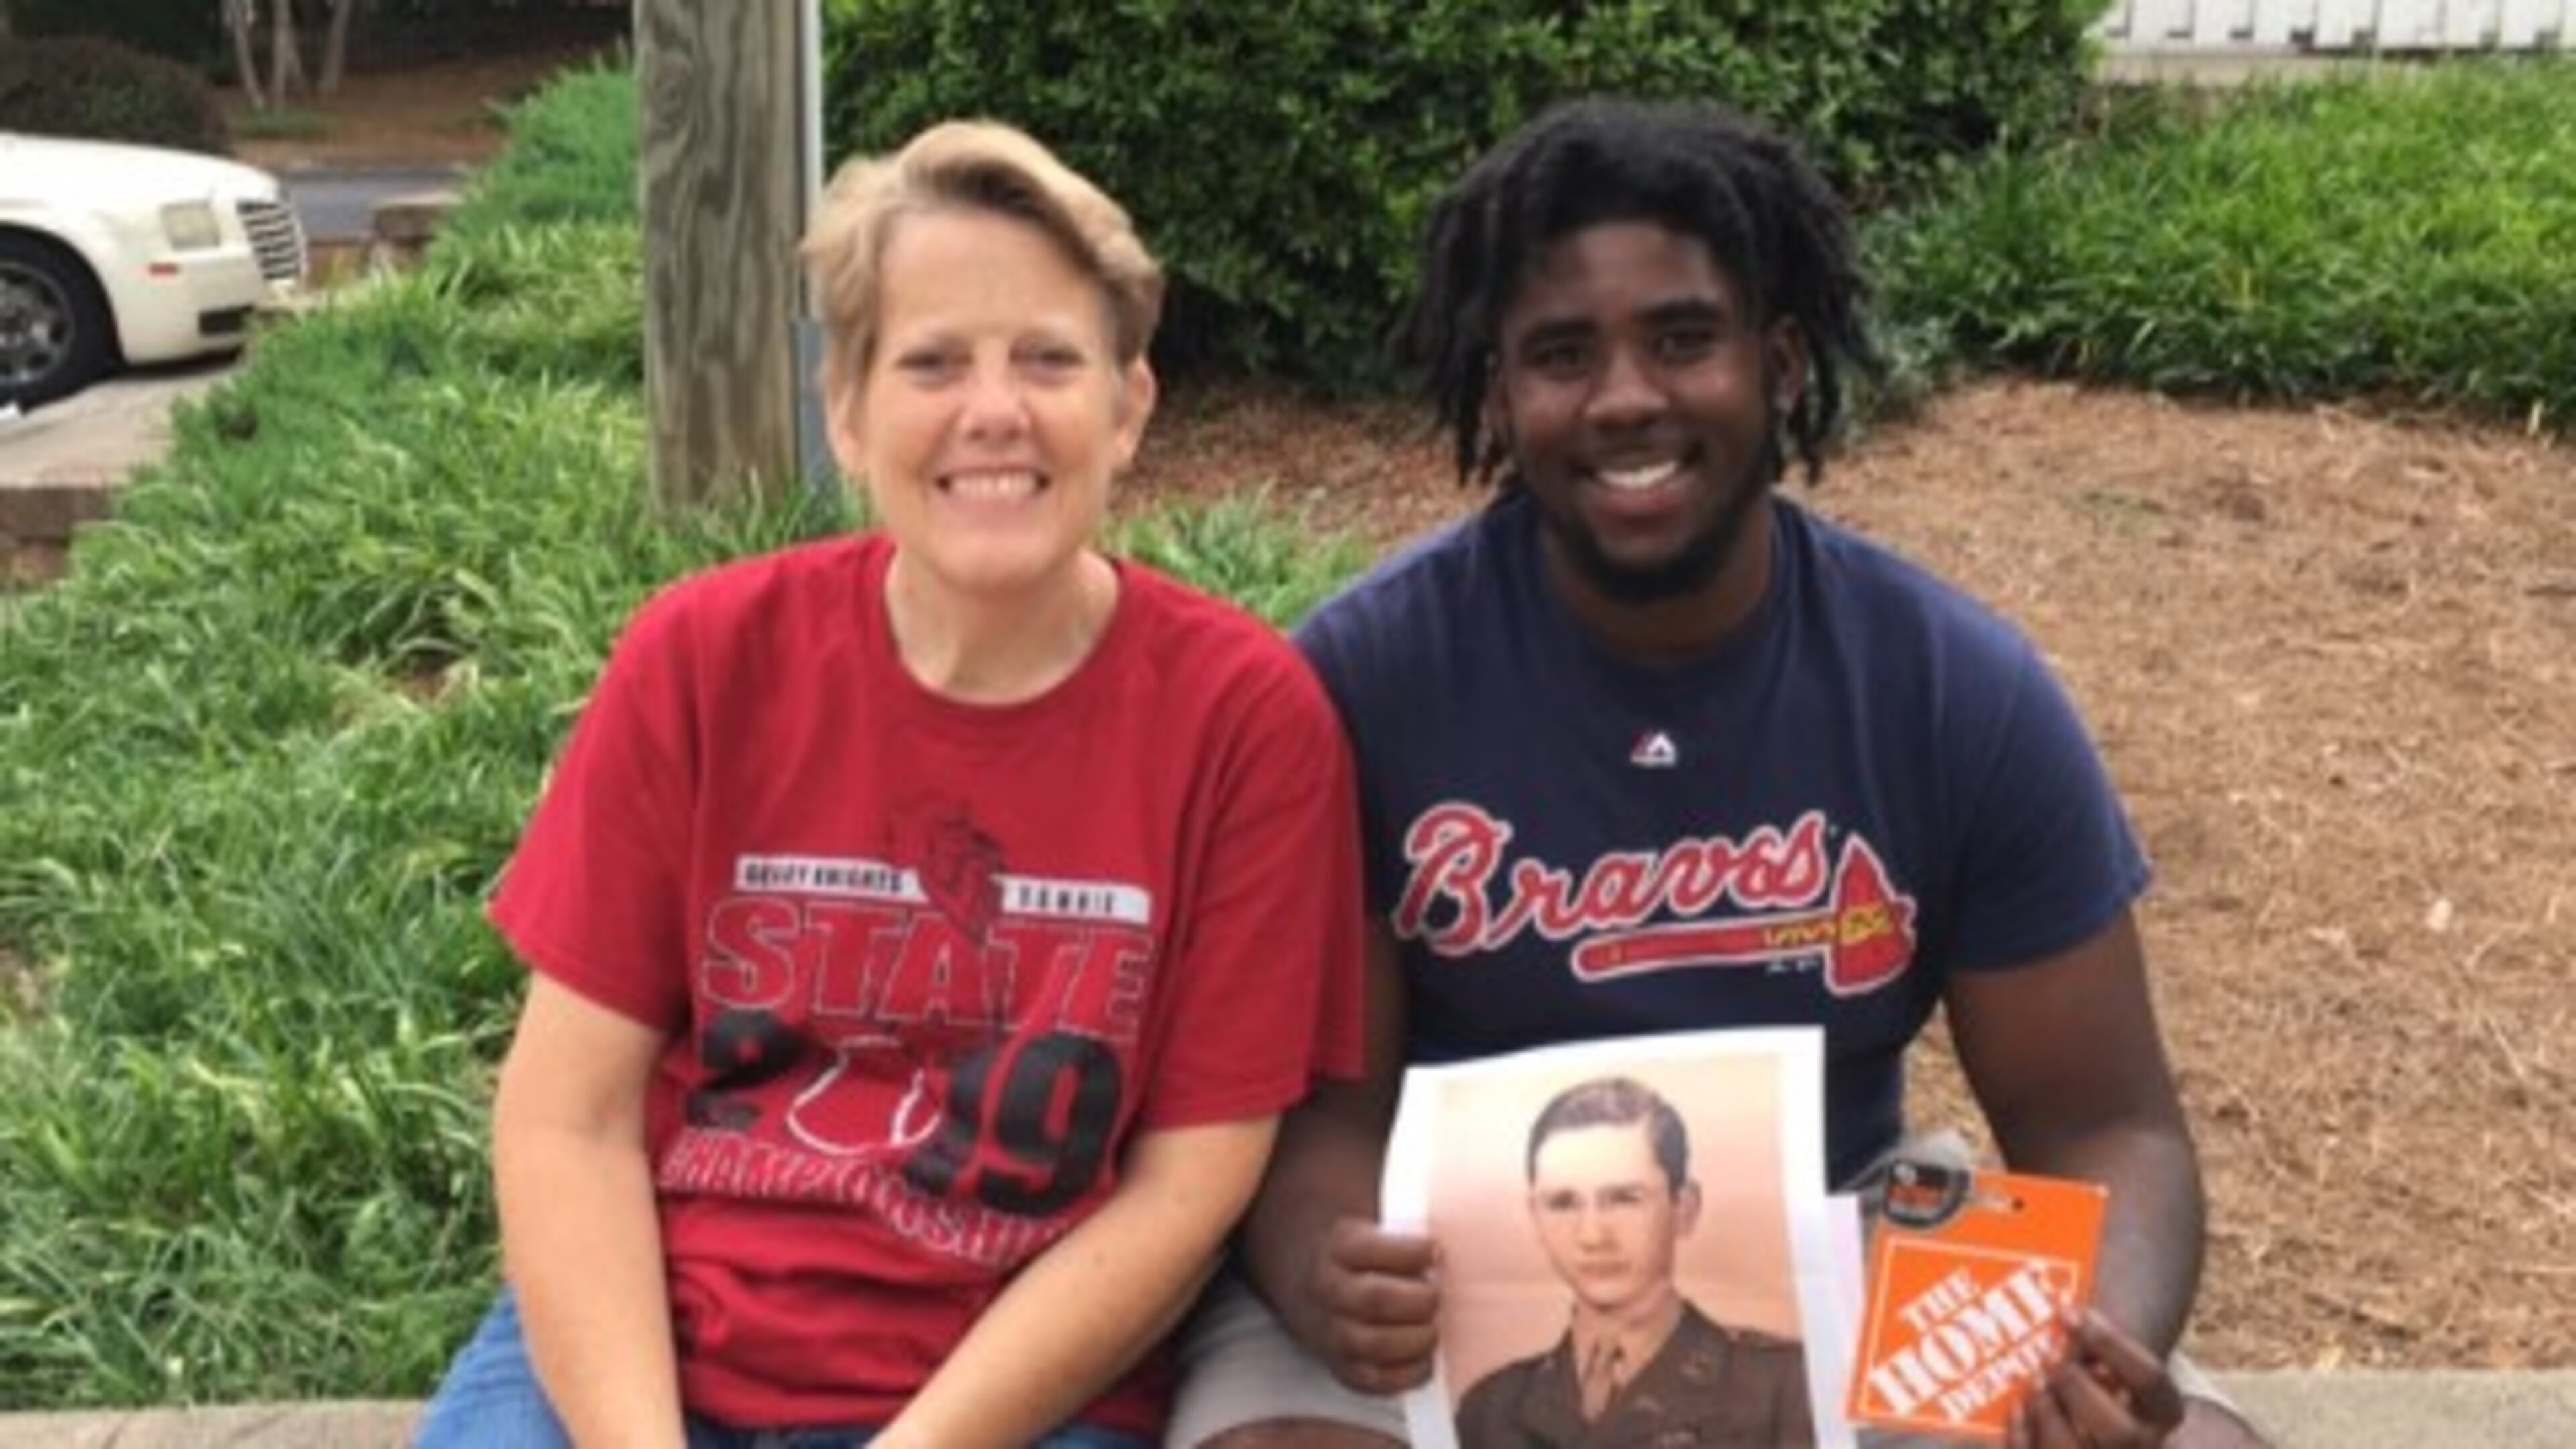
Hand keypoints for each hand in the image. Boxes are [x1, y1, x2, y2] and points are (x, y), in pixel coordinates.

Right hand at [1306, 1215, 1441, 1395]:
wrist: (1321, 1283)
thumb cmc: (1372, 1254)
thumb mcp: (1379, 1226)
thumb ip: (1413, 1228)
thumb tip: (1468, 1229)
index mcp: (1338, 1246)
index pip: (1365, 1248)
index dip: (1408, 1252)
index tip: (1436, 1251)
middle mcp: (1328, 1289)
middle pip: (1372, 1299)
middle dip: (1417, 1300)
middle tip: (1439, 1296)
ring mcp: (1331, 1331)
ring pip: (1370, 1344)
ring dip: (1414, 1339)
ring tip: (1435, 1328)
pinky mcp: (1342, 1366)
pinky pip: (1372, 1380)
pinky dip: (1406, 1375)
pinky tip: (1426, 1359)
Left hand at [2008, 1309, 2187, 1448]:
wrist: (2104, 1423)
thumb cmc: (2103, 1378)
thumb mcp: (2112, 1360)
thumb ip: (2094, 1346)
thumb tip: (2060, 1326)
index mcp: (2164, 1410)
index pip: (2150, 1378)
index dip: (2109, 1342)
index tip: (2069, 1313)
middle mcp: (2144, 1444)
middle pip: (2121, 1432)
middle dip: (2078, 1391)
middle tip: (2049, 1358)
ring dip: (2049, 1415)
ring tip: (2034, 1381)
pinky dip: (2024, 1436)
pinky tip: (2018, 1408)